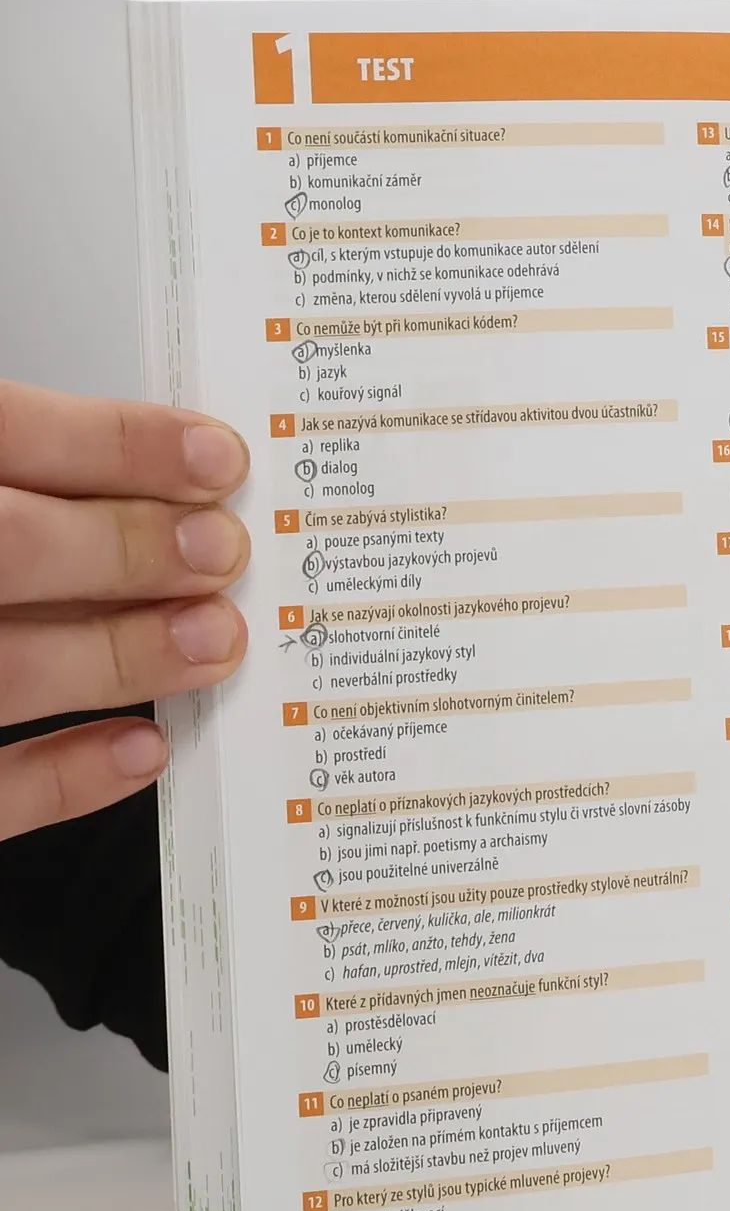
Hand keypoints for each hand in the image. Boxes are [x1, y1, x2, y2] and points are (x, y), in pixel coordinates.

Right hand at [0, 381, 249, 840]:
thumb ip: (18, 472)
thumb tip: (147, 486)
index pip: (4, 432)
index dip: (115, 445)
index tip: (218, 459)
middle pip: (7, 547)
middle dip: (131, 548)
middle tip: (227, 554)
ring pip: (2, 667)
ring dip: (119, 654)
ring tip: (216, 641)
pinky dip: (59, 777)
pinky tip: (142, 750)